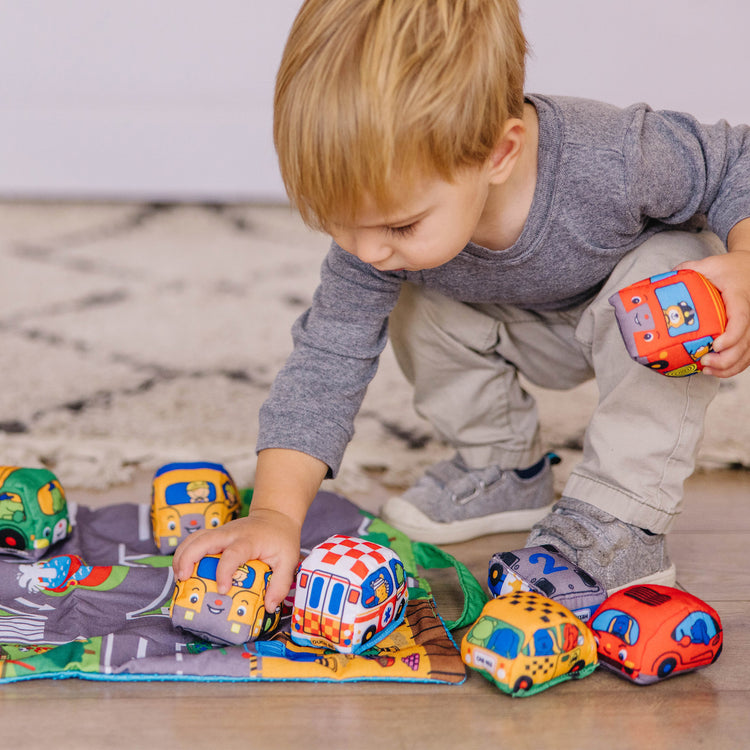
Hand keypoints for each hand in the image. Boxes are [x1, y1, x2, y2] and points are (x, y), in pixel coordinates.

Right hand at [172, 508, 301, 612]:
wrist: (275, 517)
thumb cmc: (281, 540)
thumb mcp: (289, 561)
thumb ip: (280, 584)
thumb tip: (268, 607)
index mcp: (249, 540)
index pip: (233, 554)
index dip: (225, 571)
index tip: (223, 589)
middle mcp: (231, 534)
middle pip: (204, 539)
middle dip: (189, 558)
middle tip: (184, 579)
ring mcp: (221, 532)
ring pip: (195, 537)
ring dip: (182, 555)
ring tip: (179, 577)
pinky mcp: (215, 535)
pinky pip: (194, 540)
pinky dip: (184, 553)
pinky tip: (182, 570)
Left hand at [677, 249, 749, 376]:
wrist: (747, 267)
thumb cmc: (727, 268)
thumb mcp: (708, 264)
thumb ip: (688, 269)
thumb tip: (664, 278)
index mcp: (740, 297)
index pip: (741, 318)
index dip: (731, 335)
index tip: (715, 346)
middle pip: (747, 342)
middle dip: (727, 358)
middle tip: (705, 363)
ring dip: (731, 366)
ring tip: (708, 370)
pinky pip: (749, 353)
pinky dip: (736, 366)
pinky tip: (717, 371)